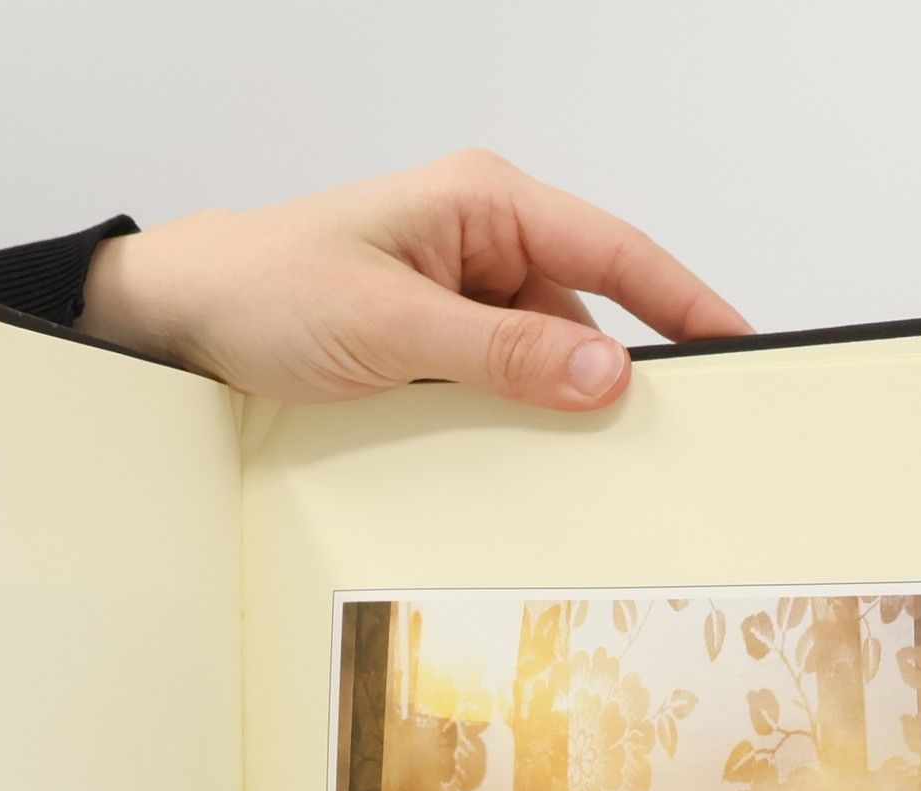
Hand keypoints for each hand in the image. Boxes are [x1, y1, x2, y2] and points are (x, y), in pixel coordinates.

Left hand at [80, 150, 749, 410]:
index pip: (614, 251)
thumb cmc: (267, 289)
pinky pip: (499, 379)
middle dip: (613, 372)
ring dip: (551, 403)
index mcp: (482, 203)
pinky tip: (512, 451)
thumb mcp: (393, 327)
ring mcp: (456, 292)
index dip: (685, 302)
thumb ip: (504, 354)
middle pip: (584, 308)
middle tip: (661, 435)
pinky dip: (511, 415)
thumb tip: (603, 374)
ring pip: (542, 354)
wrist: (181, 318)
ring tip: (568, 457)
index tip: (739, 348)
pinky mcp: (432, 339)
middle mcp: (478, 239)